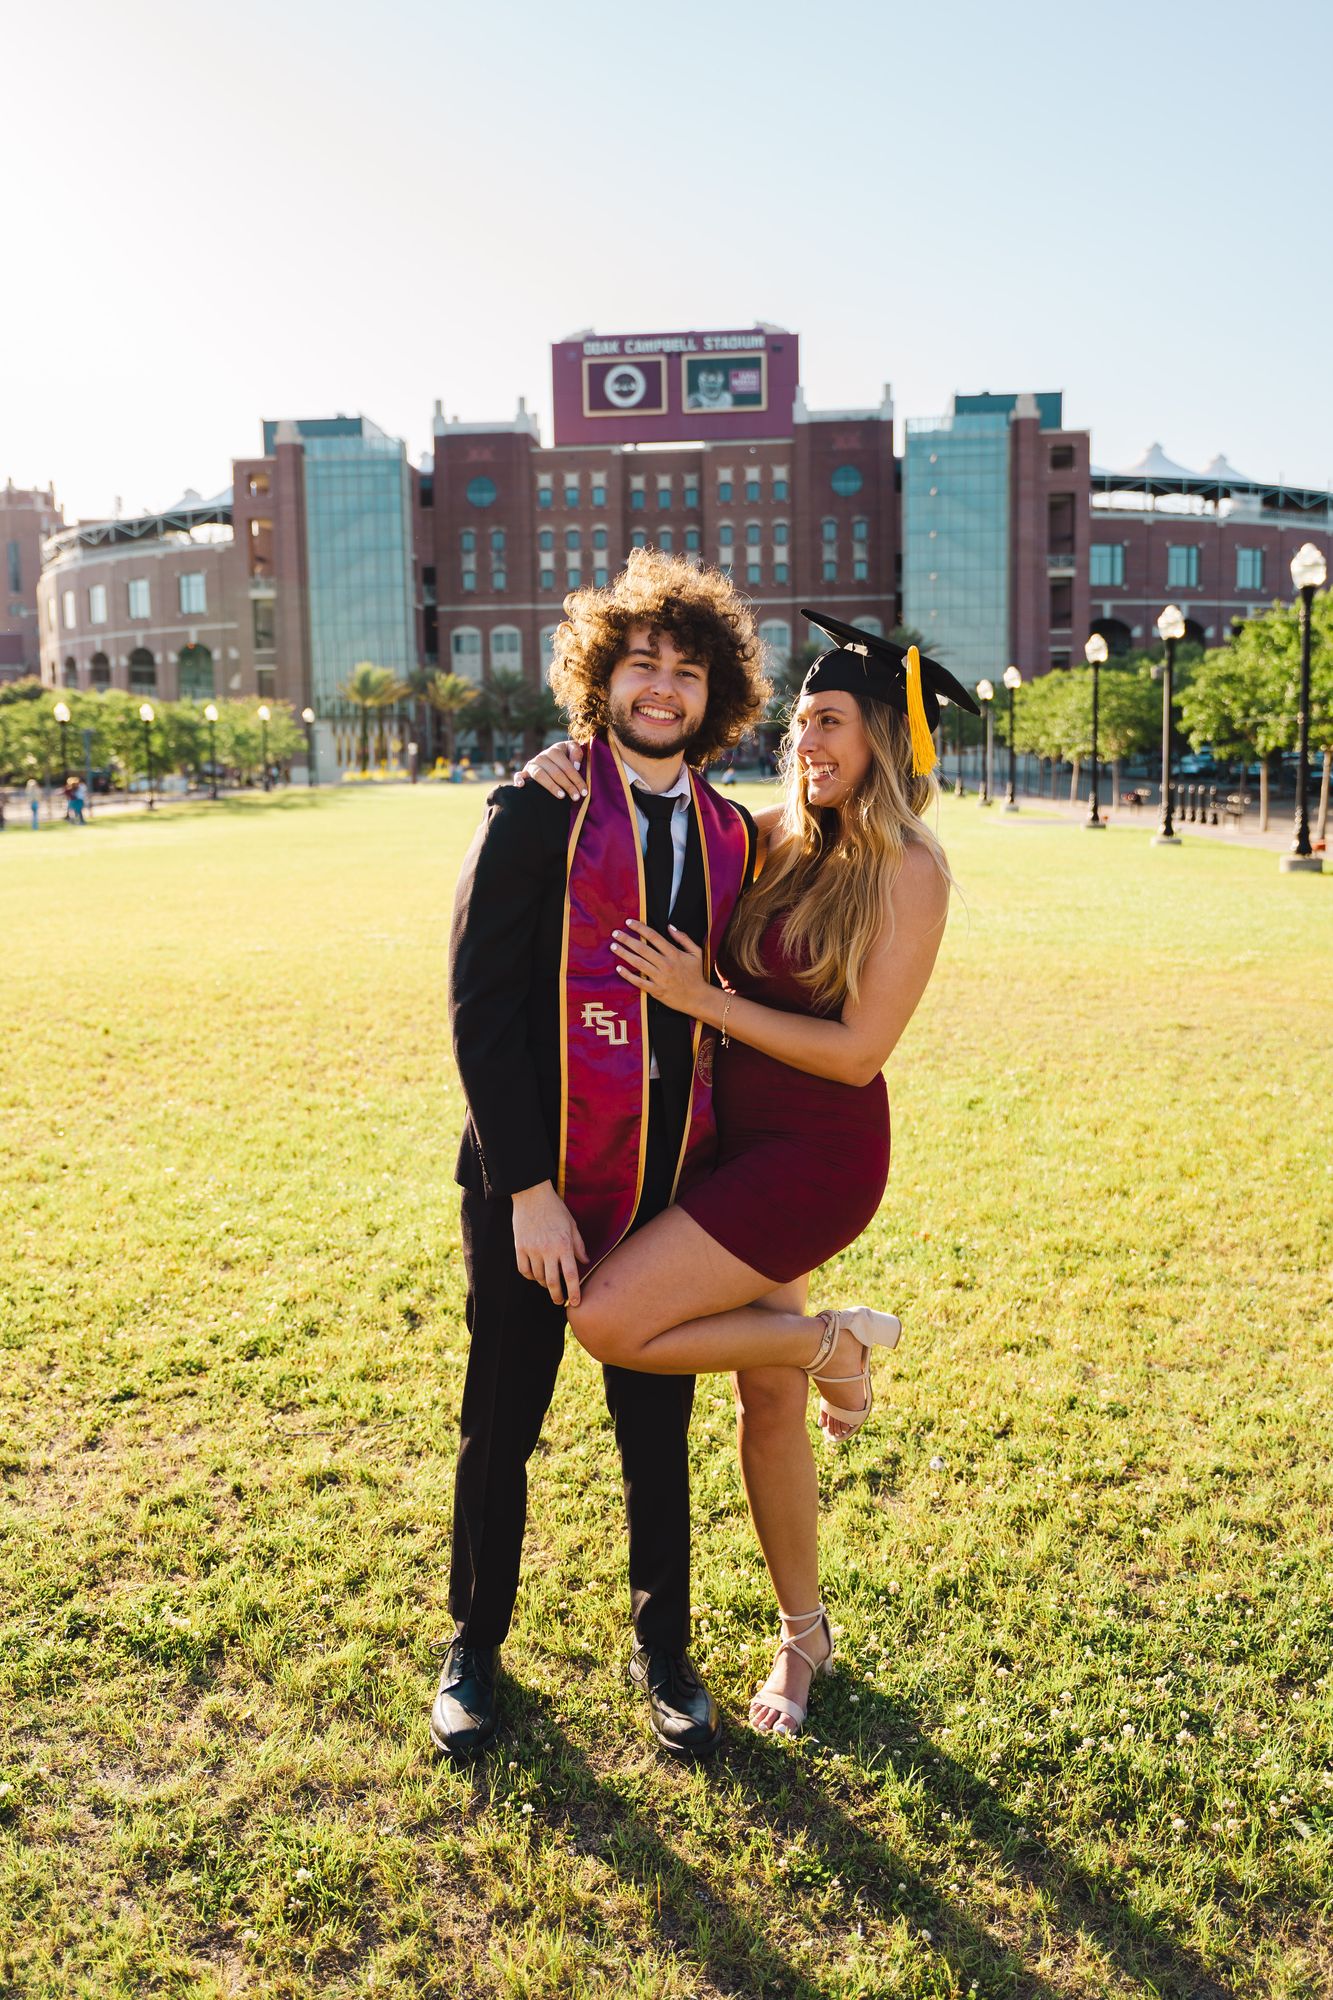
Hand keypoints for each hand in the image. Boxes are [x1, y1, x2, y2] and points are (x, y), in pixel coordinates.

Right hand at [511, 1180, 587, 1306]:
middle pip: (552, 1282)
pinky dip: (530, 1276)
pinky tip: (535, 1275)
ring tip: (549, 1284)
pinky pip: (524, 1269)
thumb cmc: (555, 1208)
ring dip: (544, 1284)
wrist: (531, 1194)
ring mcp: (532, 1249)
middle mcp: (547, 1250)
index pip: (570, 1275)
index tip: (576, 1302)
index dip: (574, 1292)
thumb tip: (586, 1262)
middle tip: (561, 1302)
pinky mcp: (520, 1247)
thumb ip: (579, 1245)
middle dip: (557, 1296)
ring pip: (538, 1277)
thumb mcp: (572, 1224)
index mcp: (563, 1244)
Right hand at [513, 739, 585, 799]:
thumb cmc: (565, 758)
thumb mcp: (572, 750)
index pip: (567, 766)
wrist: (551, 759)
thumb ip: (576, 753)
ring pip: (540, 775)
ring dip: (551, 786)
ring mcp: (532, 764)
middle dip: (568, 785)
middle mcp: (542, 756)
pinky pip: (519, 775)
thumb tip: (575, 765)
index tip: (584, 791)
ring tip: (562, 796)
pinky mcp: (524, 772)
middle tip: (576, 797)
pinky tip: (522, 786)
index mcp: (555, 750)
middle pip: (555, 772)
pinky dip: (519, 779)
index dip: (577, 779)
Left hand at [610, 921, 710, 1015]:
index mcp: (674, 954)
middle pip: (642, 949)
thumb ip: (683, 938)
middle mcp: (666, 964)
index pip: (654, 937)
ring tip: (613, 946)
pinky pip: (639, 982)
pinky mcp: (656, 990)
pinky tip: (619, 968)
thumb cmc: (696, 975)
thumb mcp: (696, 953)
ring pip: (638, 963)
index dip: (640, 928)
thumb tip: (670, 926)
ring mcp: (660, 978)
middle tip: (615, 933)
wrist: (698, 998)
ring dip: (624, 954)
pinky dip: (628, 975)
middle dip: (627, 939)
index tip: (629, 922)